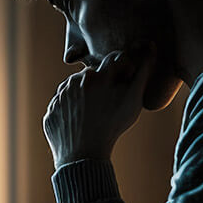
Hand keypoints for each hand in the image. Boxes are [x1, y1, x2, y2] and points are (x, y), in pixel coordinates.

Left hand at [44, 42, 155, 168]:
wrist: (84, 156)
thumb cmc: (112, 126)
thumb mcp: (133, 100)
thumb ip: (143, 72)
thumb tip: (150, 47)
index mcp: (97, 75)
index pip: (114, 62)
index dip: (124, 72)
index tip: (126, 85)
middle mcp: (74, 81)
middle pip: (93, 75)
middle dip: (103, 84)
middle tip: (109, 105)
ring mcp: (59, 97)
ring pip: (75, 89)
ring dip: (85, 96)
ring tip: (94, 116)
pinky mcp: (51, 112)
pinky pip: (63, 106)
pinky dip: (71, 111)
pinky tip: (81, 123)